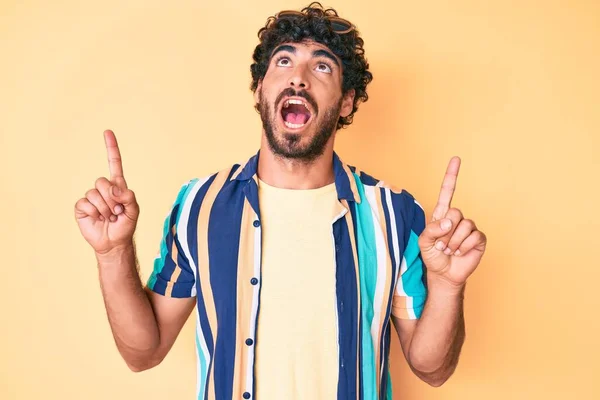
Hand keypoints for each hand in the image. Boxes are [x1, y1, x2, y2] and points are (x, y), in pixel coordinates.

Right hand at [74, 130, 139, 254]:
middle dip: (112, 198)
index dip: (111, 148)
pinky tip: (98, 219)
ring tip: (109, 217)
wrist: (114, 242)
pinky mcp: (82, 207)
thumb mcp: (134, 211)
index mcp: (118, 186)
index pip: (114, 164)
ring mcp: (91, 197)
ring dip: (104, 208)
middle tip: (117, 212)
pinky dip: (94, 212)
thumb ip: (129, 196)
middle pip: (102, 181)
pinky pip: (85, 203)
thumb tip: (114, 188)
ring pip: (94, 193)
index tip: (107, 132)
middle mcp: (103, 189)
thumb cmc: (125, 226)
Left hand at [418, 157, 486, 288]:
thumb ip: (431, 229)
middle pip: (455, 212)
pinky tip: (460, 253)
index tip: (456, 159)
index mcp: (442, 215)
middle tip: (442, 245)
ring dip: (454, 242)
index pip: (448, 191)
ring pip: (464, 226)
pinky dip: (464, 247)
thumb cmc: (432, 256)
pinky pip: (474, 236)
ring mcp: (469, 228)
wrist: (444, 274)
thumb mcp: (424, 242)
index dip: (452, 175)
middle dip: (446, 232)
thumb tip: (449, 222)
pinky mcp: (479, 238)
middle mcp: (457, 218)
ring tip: (450, 250)